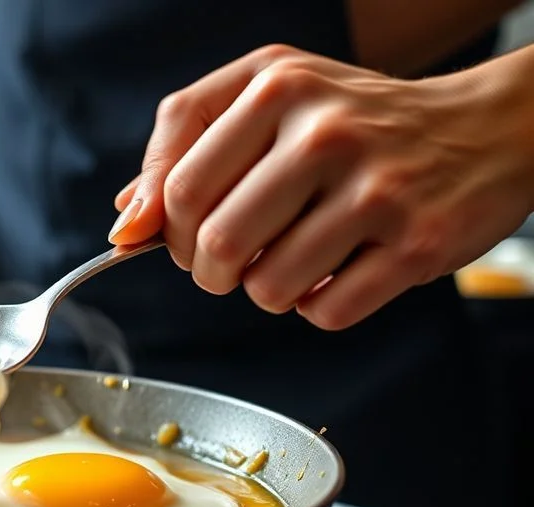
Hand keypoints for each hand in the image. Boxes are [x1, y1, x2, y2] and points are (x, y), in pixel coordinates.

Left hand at [109, 44, 533, 329]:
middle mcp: (325, 132)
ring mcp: (375, 189)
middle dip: (208, 271)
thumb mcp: (268, 98)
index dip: (167, 232)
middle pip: (214, 244)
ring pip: (266, 287)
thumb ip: (184, 146)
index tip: (180, 238)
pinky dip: (318, 306)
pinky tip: (338, 270)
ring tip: (290, 260)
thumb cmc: (355, 119)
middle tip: (230, 261)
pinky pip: (325, 312)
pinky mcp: (415, 244)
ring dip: (265, 292)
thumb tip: (127, 223)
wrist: (485, 129)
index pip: (178, 188)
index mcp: (276, 87)